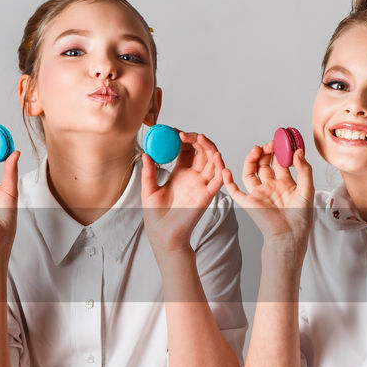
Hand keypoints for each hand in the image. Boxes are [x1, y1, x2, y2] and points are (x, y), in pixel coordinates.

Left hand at [141, 132, 226, 253]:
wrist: (162, 235)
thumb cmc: (155, 215)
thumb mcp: (148, 189)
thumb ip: (149, 172)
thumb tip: (146, 153)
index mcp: (180, 173)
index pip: (187, 149)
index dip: (183, 138)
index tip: (173, 131)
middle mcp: (193, 177)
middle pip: (201, 151)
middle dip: (196, 139)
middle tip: (184, 135)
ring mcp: (202, 185)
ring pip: (212, 161)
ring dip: (209, 147)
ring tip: (200, 137)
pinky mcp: (207, 196)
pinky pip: (218, 180)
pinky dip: (221, 167)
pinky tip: (217, 156)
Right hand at [223, 139, 313, 257]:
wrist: (289, 235)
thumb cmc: (300, 218)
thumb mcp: (307, 189)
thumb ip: (304, 170)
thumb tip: (298, 151)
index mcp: (285, 184)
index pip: (280, 163)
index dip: (281, 152)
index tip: (283, 142)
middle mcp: (270, 187)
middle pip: (264, 165)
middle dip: (266, 152)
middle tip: (270, 144)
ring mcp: (258, 193)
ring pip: (250, 172)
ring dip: (251, 159)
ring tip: (257, 149)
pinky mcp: (248, 202)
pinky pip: (234, 190)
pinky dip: (228, 181)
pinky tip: (226, 170)